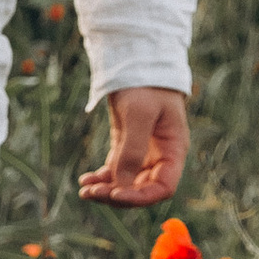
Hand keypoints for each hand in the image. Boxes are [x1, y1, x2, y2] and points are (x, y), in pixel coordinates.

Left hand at [77, 88, 191, 205]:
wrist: (137, 61)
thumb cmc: (146, 85)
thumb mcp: (139, 114)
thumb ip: (132, 149)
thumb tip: (121, 185)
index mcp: (173, 150)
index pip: (163, 187)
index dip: (141, 197)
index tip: (115, 195)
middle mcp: (161, 156)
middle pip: (142, 188)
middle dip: (117, 195)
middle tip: (90, 193)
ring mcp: (143, 152)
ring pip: (127, 182)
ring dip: (106, 189)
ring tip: (84, 190)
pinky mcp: (126, 144)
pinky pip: (116, 169)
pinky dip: (102, 178)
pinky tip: (85, 180)